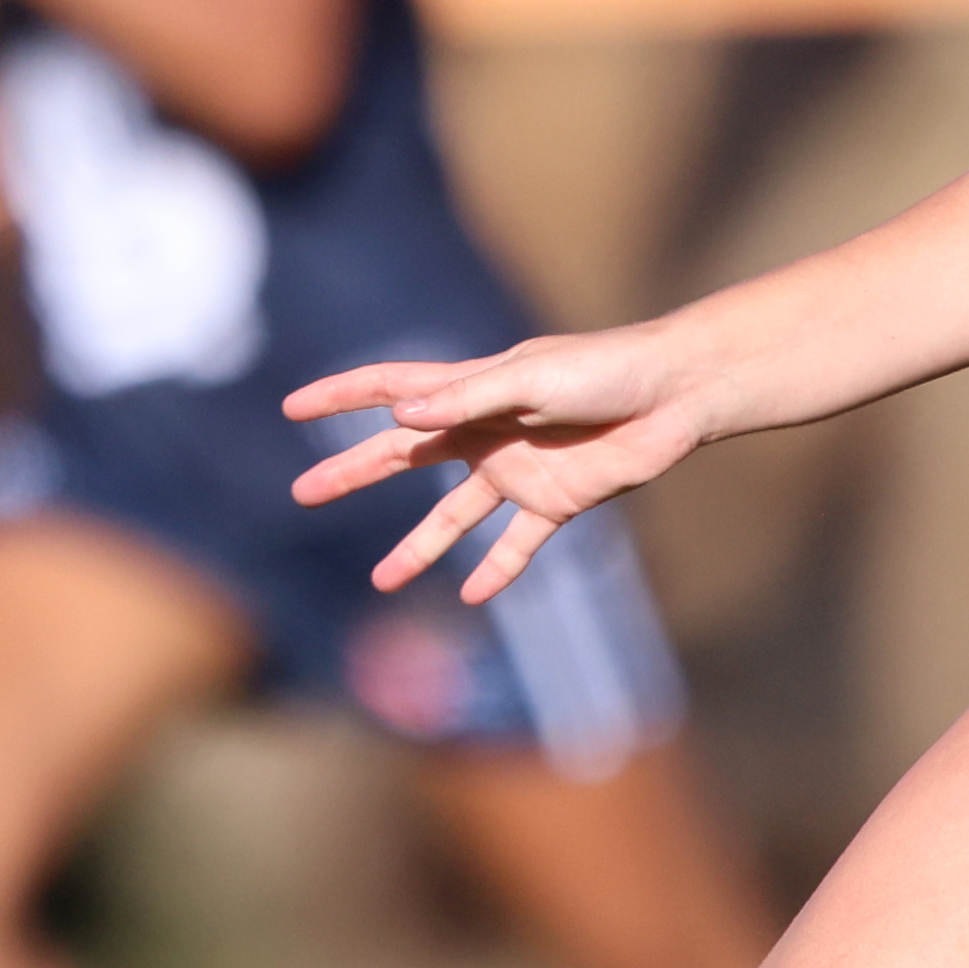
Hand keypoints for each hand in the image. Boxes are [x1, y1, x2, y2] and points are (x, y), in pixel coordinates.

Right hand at [281, 322, 714, 598]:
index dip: (340, 397)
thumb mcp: (530, 377)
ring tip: (381, 581)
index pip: (389, 391)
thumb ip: (467, 398)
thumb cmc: (605, 370)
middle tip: (304, 494)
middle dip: (353, 474)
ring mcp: (517, 471)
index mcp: (471, 390)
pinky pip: (516, 546)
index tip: (293, 408)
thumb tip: (400, 419)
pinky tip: (470, 596)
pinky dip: (495, 572)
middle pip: (404, 458)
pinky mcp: (555, 504)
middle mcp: (485, 432)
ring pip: (452, 517)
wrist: (675, 396)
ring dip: (417, 548)